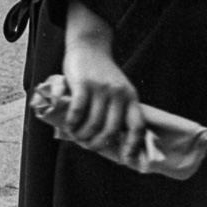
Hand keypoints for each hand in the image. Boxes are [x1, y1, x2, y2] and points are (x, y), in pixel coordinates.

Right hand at [62, 1, 145, 163]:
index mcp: (131, 97)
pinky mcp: (84, 83)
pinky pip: (78, 111)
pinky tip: (69, 127)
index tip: (126, 160)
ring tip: (76, 137)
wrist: (89, 46)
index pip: (137, 126)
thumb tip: (113, 142)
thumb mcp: (119, 90)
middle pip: (111, 131)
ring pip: (93, 124)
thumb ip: (118, 110)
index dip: (133, 146)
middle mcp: (119, 94)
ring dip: (82, 136)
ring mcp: (102, 89)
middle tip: (87, 145)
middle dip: (97, 144)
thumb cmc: (103, 75)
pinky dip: (73, 124)